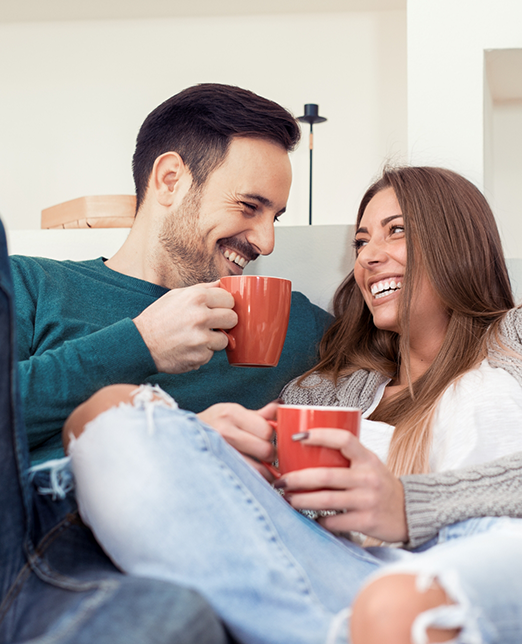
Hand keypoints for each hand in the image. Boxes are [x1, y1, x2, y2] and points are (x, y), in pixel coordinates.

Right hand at [133, 281, 236, 373]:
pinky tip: (188, 348)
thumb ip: (202, 289)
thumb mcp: (176, 295)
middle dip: (225, 322)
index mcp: (196, 297)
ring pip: (225, 339)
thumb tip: (223, 283)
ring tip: (196, 338)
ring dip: (214, 340)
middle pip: (233, 318)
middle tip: (213, 325)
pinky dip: (202, 353)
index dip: (225, 306)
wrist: (140, 344)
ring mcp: (201, 338)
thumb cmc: (158, 318)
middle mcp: (200, 316)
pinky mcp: (199, 356)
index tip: (219, 310)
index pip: (230, 299)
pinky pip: (211, 354)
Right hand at [197, 401, 277, 479]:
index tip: (267, 439)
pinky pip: (247, 480)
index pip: (267, 430)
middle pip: (266, 450)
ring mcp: (219, 452)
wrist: (180, 438)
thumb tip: (281, 408)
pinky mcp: (216, 470)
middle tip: (264, 455)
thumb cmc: (211, 426)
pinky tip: (250, 476)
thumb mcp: (233, 413)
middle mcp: (224, 431)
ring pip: (258, 470)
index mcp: (231, 413)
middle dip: (269, 455)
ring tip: (260, 468)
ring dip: (264, 472)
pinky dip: (254, 482)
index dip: (271, 436)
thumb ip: (259, 414)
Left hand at [278, 429, 407, 542]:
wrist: (411, 512)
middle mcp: (368, 477)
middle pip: (326, 475)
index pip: (344, 439)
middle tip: (280, 480)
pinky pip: (335, 521)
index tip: (297, 437)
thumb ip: (347, 456)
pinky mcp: (367, 521)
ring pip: (326, 500)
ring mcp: (368, 500)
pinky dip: (320, 520)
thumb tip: (306, 448)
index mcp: (367, 458)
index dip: (319, 435)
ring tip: (288, 499)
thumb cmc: (381, 485)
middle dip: (298, 478)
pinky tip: (312, 518)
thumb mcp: (369, 464)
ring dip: (302, 500)